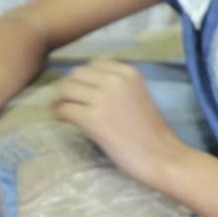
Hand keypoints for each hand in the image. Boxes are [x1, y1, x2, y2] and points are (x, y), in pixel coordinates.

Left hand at [52, 59, 182, 187]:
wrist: (159, 154)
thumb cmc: (151, 130)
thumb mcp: (139, 95)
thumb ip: (119, 85)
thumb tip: (92, 84)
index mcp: (129, 73)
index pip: (95, 63)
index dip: (83, 76)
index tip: (80, 88)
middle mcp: (116, 80)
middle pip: (77, 73)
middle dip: (67, 86)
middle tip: (64, 100)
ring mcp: (103, 98)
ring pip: (67, 89)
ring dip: (58, 100)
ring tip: (59, 111)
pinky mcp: (92, 118)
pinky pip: (65, 109)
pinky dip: (59, 114)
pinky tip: (61, 120)